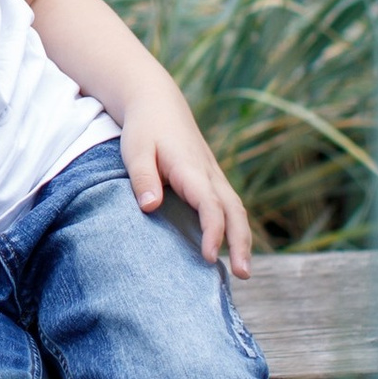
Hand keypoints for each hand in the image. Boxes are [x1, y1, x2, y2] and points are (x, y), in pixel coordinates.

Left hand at [117, 71, 252, 275]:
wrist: (158, 103)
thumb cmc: (144, 129)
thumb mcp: (135, 150)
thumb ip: (142, 178)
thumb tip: (150, 207)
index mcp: (191, 168)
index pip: (209, 204)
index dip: (212, 231)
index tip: (207, 256)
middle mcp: (209, 174)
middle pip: (234, 211)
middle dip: (240, 243)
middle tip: (243, 275)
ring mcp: (214, 177)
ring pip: (236, 210)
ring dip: (242, 240)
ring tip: (243, 272)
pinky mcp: (211, 181)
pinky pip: (229, 207)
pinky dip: (235, 229)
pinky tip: (231, 251)